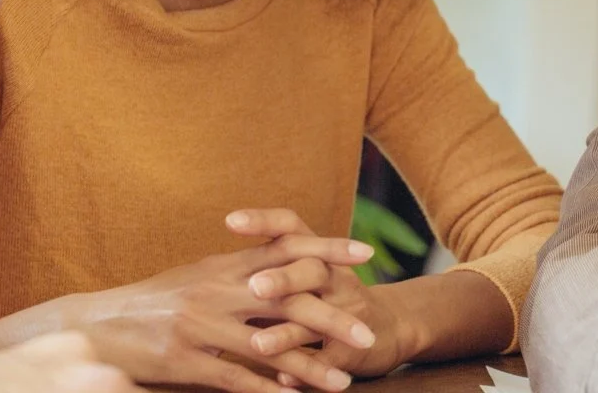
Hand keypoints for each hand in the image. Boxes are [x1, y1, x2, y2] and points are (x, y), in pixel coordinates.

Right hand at [58, 211, 376, 392]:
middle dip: (332, 318)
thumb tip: (282, 264)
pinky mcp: (185, 360)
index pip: (285, 248)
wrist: (96, 325)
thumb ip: (239, 270)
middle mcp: (217, 290)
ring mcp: (201, 326)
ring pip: (268, 347)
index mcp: (223, 265)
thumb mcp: (197, 275)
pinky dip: (267, 392)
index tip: (365, 255)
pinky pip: (234, 379)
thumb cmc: (153, 302)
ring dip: (309, 367)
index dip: (326, 249)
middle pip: (288, 300)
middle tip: (367, 333)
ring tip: (342, 382)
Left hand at [227, 209, 418, 381]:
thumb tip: (209, 266)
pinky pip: (329, 358)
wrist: (388, 328)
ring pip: (319, 317)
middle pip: (311, 269)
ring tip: (258, 345)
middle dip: (284, 278)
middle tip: (254, 286)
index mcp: (316, 255)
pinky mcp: (354, 347)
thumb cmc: (328, 299)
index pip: (290, 228)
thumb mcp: (305, 276)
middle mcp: (335, 277)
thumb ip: (266, 268)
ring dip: (287, 332)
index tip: (230, 221)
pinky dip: (307, 369)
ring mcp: (347, 311)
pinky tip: (283, 378)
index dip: (263, 222)